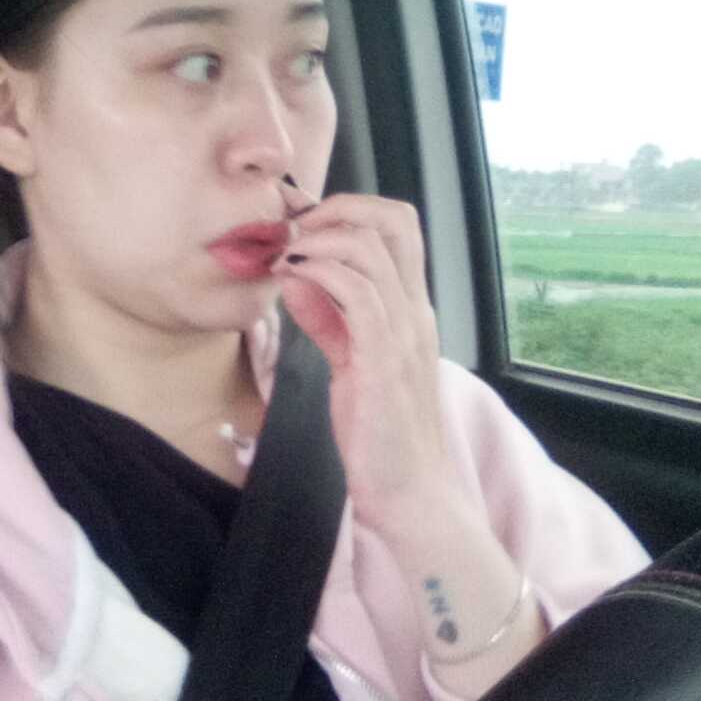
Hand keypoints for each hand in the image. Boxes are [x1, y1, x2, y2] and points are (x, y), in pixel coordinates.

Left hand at [271, 184, 463, 529]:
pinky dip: (320, 275)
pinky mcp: (385, 361)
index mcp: (411, 308)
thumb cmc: (381, 431)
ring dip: (318, 240)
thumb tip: (296, 277)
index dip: (351, 209)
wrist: (409, 492)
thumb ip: (328, 318)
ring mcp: (404, 334)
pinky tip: (291, 280)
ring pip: (370, 250)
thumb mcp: (350, 361)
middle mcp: (414, 312)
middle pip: (395, 220)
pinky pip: (358, 294)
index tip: (304, 223)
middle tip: (294, 228)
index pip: (399, 226)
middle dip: (338, 208)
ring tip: (285, 255)